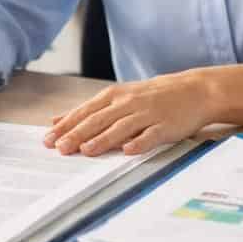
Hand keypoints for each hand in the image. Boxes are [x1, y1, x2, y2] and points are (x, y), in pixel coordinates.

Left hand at [45, 71, 212, 156]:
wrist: (194, 90)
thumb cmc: (152, 96)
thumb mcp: (118, 97)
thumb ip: (89, 110)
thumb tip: (56, 120)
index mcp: (114, 95)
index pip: (85, 111)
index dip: (67, 125)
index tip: (49, 139)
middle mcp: (128, 103)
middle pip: (99, 120)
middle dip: (78, 134)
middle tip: (61, 148)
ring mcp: (147, 113)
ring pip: (121, 127)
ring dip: (104, 139)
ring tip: (87, 150)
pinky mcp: (166, 125)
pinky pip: (151, 135)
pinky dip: (139, 142)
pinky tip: (128, 150)